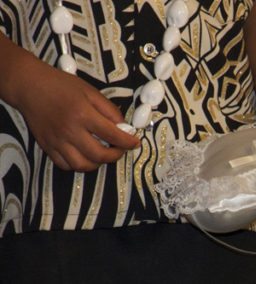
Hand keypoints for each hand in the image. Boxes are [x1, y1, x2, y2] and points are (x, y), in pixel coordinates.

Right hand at [12, 59, 138, 171]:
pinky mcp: (47, 147)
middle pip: (99, 155)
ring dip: (98, 164)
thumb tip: (123, 127)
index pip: (112, 135)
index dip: (128, 142)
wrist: (30, 86)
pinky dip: (79, 164)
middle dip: (115, 156)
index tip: (135, 143)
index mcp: (83, 114)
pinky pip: (65, 165)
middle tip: (120, 150)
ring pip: (82, 165)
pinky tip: (85, 155)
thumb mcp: (90, 91)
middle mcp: (70, 131)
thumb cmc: (62, 86)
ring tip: (103, 154)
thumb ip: (109, 110)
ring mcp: (57, 141)